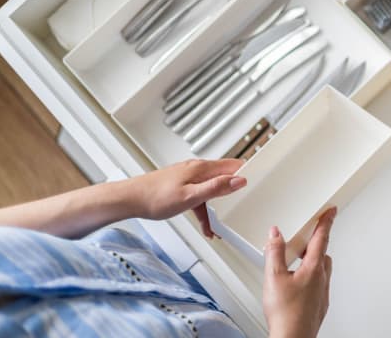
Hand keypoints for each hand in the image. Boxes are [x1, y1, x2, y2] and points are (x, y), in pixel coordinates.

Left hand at [125, 159, 246, 237]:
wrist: (129, 200)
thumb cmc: (154, 197)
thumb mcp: (191, 197)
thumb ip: (216, 188)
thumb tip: (239, 180)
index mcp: (202, 169)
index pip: (233, 165)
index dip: (248, 171)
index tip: (261, 179)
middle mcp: (197, 169)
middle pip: (225, 177)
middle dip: (236, 191)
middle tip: (246, 202)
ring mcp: (189, 177)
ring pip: (213, 190)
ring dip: (219, 207)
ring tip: (220, 225)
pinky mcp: (182, 185)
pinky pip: (201, 197)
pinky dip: (205, 210)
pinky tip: (205, 225)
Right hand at [263, 207, 335, 337]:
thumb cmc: (286, 313)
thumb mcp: (273, 277)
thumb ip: (274, 252)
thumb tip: (276, 234)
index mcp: (313, 268)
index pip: (322, 238)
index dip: (326, 222)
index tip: (331, 211)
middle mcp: (322, 279)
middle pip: (323, 254)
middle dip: (317, 242)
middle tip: (310, 234)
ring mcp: (322, 293)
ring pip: (322, 270)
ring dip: (313, 261)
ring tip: (299, 259)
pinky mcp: (320, 304)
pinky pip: (319, 284)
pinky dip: (311, 277)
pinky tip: (299, 284)